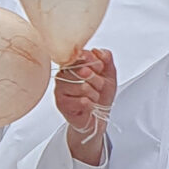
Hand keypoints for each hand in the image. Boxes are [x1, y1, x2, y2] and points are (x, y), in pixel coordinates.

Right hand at [52, 47, 116, 165]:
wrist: (98, 116)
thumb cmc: (100, 95)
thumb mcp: (109, 74)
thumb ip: (106, 59)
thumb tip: (97, 51)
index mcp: (72, 65)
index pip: (79, 55)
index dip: (93, 61)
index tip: (99, 68)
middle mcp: (63, 75)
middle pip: (82, 70)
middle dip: (97, 80)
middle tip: (98, 87)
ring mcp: (59, 90)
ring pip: (83, 87)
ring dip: (94, 94)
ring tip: (93, 98)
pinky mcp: (61, 104)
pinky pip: (82, 101)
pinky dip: (91, 105)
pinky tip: (88, 106)